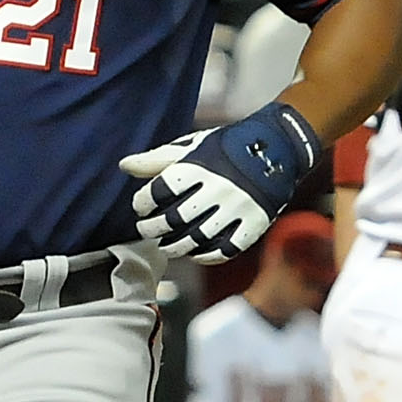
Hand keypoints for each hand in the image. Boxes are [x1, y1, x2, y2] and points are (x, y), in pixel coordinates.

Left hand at [119, 99, 319, 265]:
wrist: (278, 148)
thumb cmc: (226, 148)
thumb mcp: (192, 145)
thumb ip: (158, 159)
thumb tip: (124, 166)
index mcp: (198, 167)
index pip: (158, 191)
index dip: (142, 202)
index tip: (141, 206)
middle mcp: (217, 188)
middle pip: (173, 220)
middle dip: (152, 228)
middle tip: (147, 229)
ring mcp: (237, 208)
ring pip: (196, 239)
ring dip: (175, 247)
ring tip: (167, 244)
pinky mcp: (254, 224)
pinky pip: (225, 250)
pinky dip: (205, 256)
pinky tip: (195, 253)